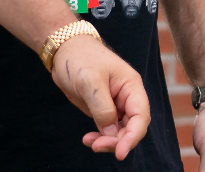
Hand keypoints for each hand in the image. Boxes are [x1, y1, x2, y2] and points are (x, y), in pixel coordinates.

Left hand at [54, 34, 150, 158]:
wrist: (63, 50)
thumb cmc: (80, 58)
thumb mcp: (90, 82)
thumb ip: (102, 108)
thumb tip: (112, 133)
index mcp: (131, 86)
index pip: (140, 117)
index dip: (133, 137)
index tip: (120, 153)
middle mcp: (127, 97)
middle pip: (132, 128)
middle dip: (117, 141)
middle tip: (96, 146)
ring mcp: (115, 105)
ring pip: (120, 132)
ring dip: (108, 142)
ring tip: (89, 143)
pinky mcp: (103, 110)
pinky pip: (107, 130)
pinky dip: (100, 137)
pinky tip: (88, 139)